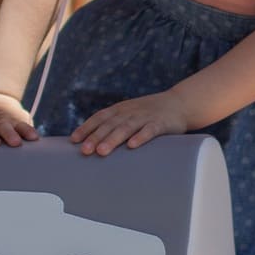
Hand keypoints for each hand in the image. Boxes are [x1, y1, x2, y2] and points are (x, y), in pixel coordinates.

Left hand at [71, 92, 189, 155]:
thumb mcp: (130, 113)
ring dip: (113, 139)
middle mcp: (130, 112)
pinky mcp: (161, 123)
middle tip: (85, 150)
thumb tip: (92, 142)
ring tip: (102, 151)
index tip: (74, 140)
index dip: (87, 128)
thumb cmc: (150, 113)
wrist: (180, 104)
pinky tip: (132, 146)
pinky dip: (140, 137)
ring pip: (126, 128)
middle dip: (96, 137)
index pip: (100, 117)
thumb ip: (114, 124)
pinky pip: (149, 131)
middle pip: (110, 124)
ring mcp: (145, 117)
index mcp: (121, 109)